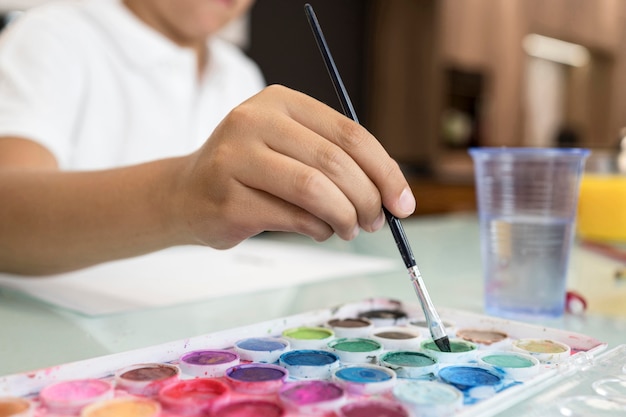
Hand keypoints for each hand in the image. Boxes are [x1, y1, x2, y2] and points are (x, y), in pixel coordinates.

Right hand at [176, 85, 414, 248]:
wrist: (188, 193)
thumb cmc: (253, 172)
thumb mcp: (292, 148)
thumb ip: (338, 161)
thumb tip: (393, 195)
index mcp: (280, 101)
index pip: (350, 134)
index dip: (385, 171)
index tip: (403, 202)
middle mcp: (254, 121)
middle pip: (335, 162)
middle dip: (367, 200)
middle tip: (376, 222)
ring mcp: (235, 158)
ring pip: (314, 190)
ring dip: (344, 217)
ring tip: (349, 230)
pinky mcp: (227, 198)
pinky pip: (291, 217)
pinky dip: (317, 229)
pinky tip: (319, 230)